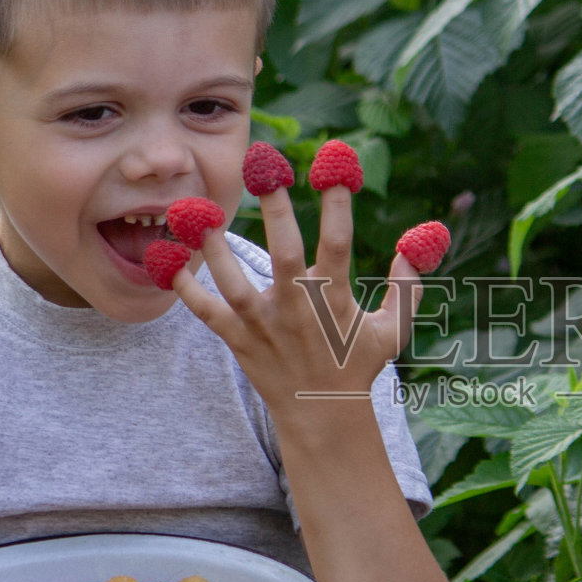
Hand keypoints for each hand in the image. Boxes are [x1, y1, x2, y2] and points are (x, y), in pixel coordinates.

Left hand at [169, 174, 420, 415]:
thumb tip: (415, 248)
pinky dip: (184, 288)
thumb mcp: (391, 331)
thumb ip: (406, 289)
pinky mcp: (238, 340)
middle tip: (266, 164)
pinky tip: (166, 257)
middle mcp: (297, 310)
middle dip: (277, 208)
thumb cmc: (357, 367)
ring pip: (234, 283)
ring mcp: (264, 326)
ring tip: (199, 210)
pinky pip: (205, 312)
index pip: (339, 243)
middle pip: (286, 253)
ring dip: (215, 248)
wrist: (322, 418)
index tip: (335, 164)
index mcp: (335, 300)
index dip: (338, 204)